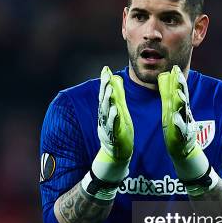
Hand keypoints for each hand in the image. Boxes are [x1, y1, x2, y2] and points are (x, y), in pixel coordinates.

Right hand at [92, 66, 133, 182]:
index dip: (104, 82)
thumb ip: (117, 95)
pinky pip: (112, 125)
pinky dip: (113, 118)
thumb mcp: (118, 110)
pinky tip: (115, 110)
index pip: (104, 93)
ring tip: (110, 90)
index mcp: (106, 110)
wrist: (116, 152)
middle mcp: (105, 117)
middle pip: (103, 100)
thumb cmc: (117, 130)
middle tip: (106, 76)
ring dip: (107, 101)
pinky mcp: (113, 135)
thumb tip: (115, 78)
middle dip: (104, 88)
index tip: (105, 69)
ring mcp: (108, 126)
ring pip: (106, 111)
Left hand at [158, 65, 208, 180]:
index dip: (178, 79)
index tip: (175, 68)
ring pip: (182, 112)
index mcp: (179, 108)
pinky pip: (180, 129)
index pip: (179, 91)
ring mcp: (183, 125)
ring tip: (178, 94)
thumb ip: (169, 93)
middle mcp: (182, 114)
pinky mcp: (181, 137)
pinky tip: (174, 118)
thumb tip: (165, 76)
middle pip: (182, 98)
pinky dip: (178, 123)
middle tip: (177, 75)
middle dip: (180, 86)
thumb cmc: (177, 128)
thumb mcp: (172, 109)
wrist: (183, 150)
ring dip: (181, 103)